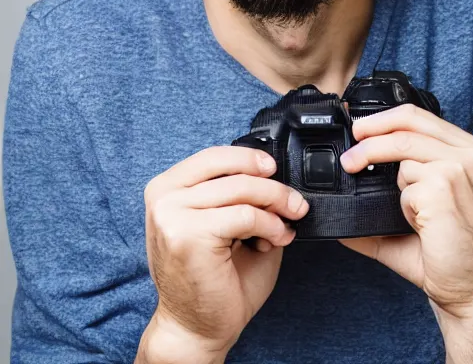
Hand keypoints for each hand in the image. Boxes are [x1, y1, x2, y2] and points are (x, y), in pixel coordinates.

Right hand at [143, 146, 308, 357]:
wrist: (195, 329)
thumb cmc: (211, 280)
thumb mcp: (224, 223)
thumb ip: (238, 195)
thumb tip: (271, 173)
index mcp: (166, 188)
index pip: (212, 156)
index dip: (248, 158)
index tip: (274, 169)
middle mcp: (163, 196)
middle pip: (230, 170)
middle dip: (272, 185)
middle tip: (295, 203)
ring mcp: (172, 215)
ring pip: (241, 190)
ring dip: (275, 205)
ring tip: (287, 225)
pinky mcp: (189, 235)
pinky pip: (244, 215)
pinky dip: (269, 225)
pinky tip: (275, 239)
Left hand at [338, 103, 472, 320]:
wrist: (472, 291)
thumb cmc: (451, 253)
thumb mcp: (426, 207)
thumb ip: (396, 186)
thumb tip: (346, 182)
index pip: (423, 117)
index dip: (386, 119)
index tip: (361, 129)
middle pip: (408, 123)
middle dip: (370, 133)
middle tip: (350, 154)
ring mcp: (462, 169)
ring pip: (401, 150)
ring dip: (391, 180)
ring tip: (405, 210)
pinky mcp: (445, 187)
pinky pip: (404, 185)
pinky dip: (403, 207)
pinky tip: (420, 226)